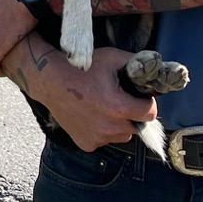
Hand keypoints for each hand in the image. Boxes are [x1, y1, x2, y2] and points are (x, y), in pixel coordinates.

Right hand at [16, 41, 156, 151]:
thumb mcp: (111, 58)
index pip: (150, 113)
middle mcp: (110, 127)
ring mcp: (97, 138)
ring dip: (119, 125)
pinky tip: (92, 116)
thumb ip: (134, 62)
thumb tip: (151, 66)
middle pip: (136, 126)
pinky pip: (104, 140)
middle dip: (133, 115)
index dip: (147, 103)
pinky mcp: (86, 143)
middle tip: (121, 101)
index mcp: (119, 107)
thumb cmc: (81, 68)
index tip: (140, 97)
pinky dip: (102, 132)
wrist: (51, 81)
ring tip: (106, 109)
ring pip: (121, 136)